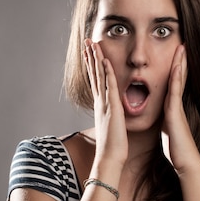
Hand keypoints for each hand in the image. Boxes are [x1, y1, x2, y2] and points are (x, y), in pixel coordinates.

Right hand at [84, 39, 127, 167]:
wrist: (110, 158)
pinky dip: (107, 72)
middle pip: (94, 75)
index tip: (89, 54)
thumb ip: (110, 118)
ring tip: (93, 44)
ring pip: (99, 76)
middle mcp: (100, 102)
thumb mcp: (111, 127)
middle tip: (87, 42)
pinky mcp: (112, 107)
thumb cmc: (112, 146)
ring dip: (96, 59)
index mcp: (101, 106)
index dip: (92, 67)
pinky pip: (110, 86)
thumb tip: (111, 116)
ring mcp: (105, 103)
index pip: (95, 82)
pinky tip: (105, 61)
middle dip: (90, 57)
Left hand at [161, 45, 199, 174]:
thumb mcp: (167, 131)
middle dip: (180, 61)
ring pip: (178, 80)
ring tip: (182, 48)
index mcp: (171, 108)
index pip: (173, 84)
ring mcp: (177, 107)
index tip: (175, 56)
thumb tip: (164, 120)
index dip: (174, 69)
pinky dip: (176, 77)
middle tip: (181, 44)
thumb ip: (166, 122)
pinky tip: (177, 66)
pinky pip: (175, 91)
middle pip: (178, 77)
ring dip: (180, 63)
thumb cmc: (177, 149)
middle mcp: (176, 104)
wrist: (186, 162)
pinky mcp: (175, 112)